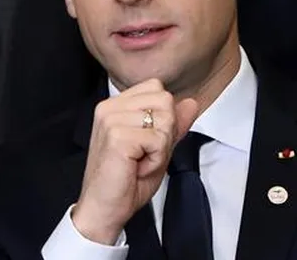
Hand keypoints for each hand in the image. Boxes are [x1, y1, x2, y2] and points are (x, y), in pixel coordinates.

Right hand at [70, 79, 198, 244]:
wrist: (104, 207)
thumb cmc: (125, 181)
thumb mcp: (157, 147)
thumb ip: (173, 123)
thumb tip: (192, 102)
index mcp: (115, 105)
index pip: (157, 88)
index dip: (163, 117)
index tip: (146, 141)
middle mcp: (110, 107)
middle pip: (164, 100)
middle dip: (165, 131)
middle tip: (143, 153)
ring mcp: (111, 120)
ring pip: (165, 120)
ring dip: (160, 148)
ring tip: (139, 161)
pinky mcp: (117, 136)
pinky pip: (159, 140)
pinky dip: (156, 159)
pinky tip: (137, 168)